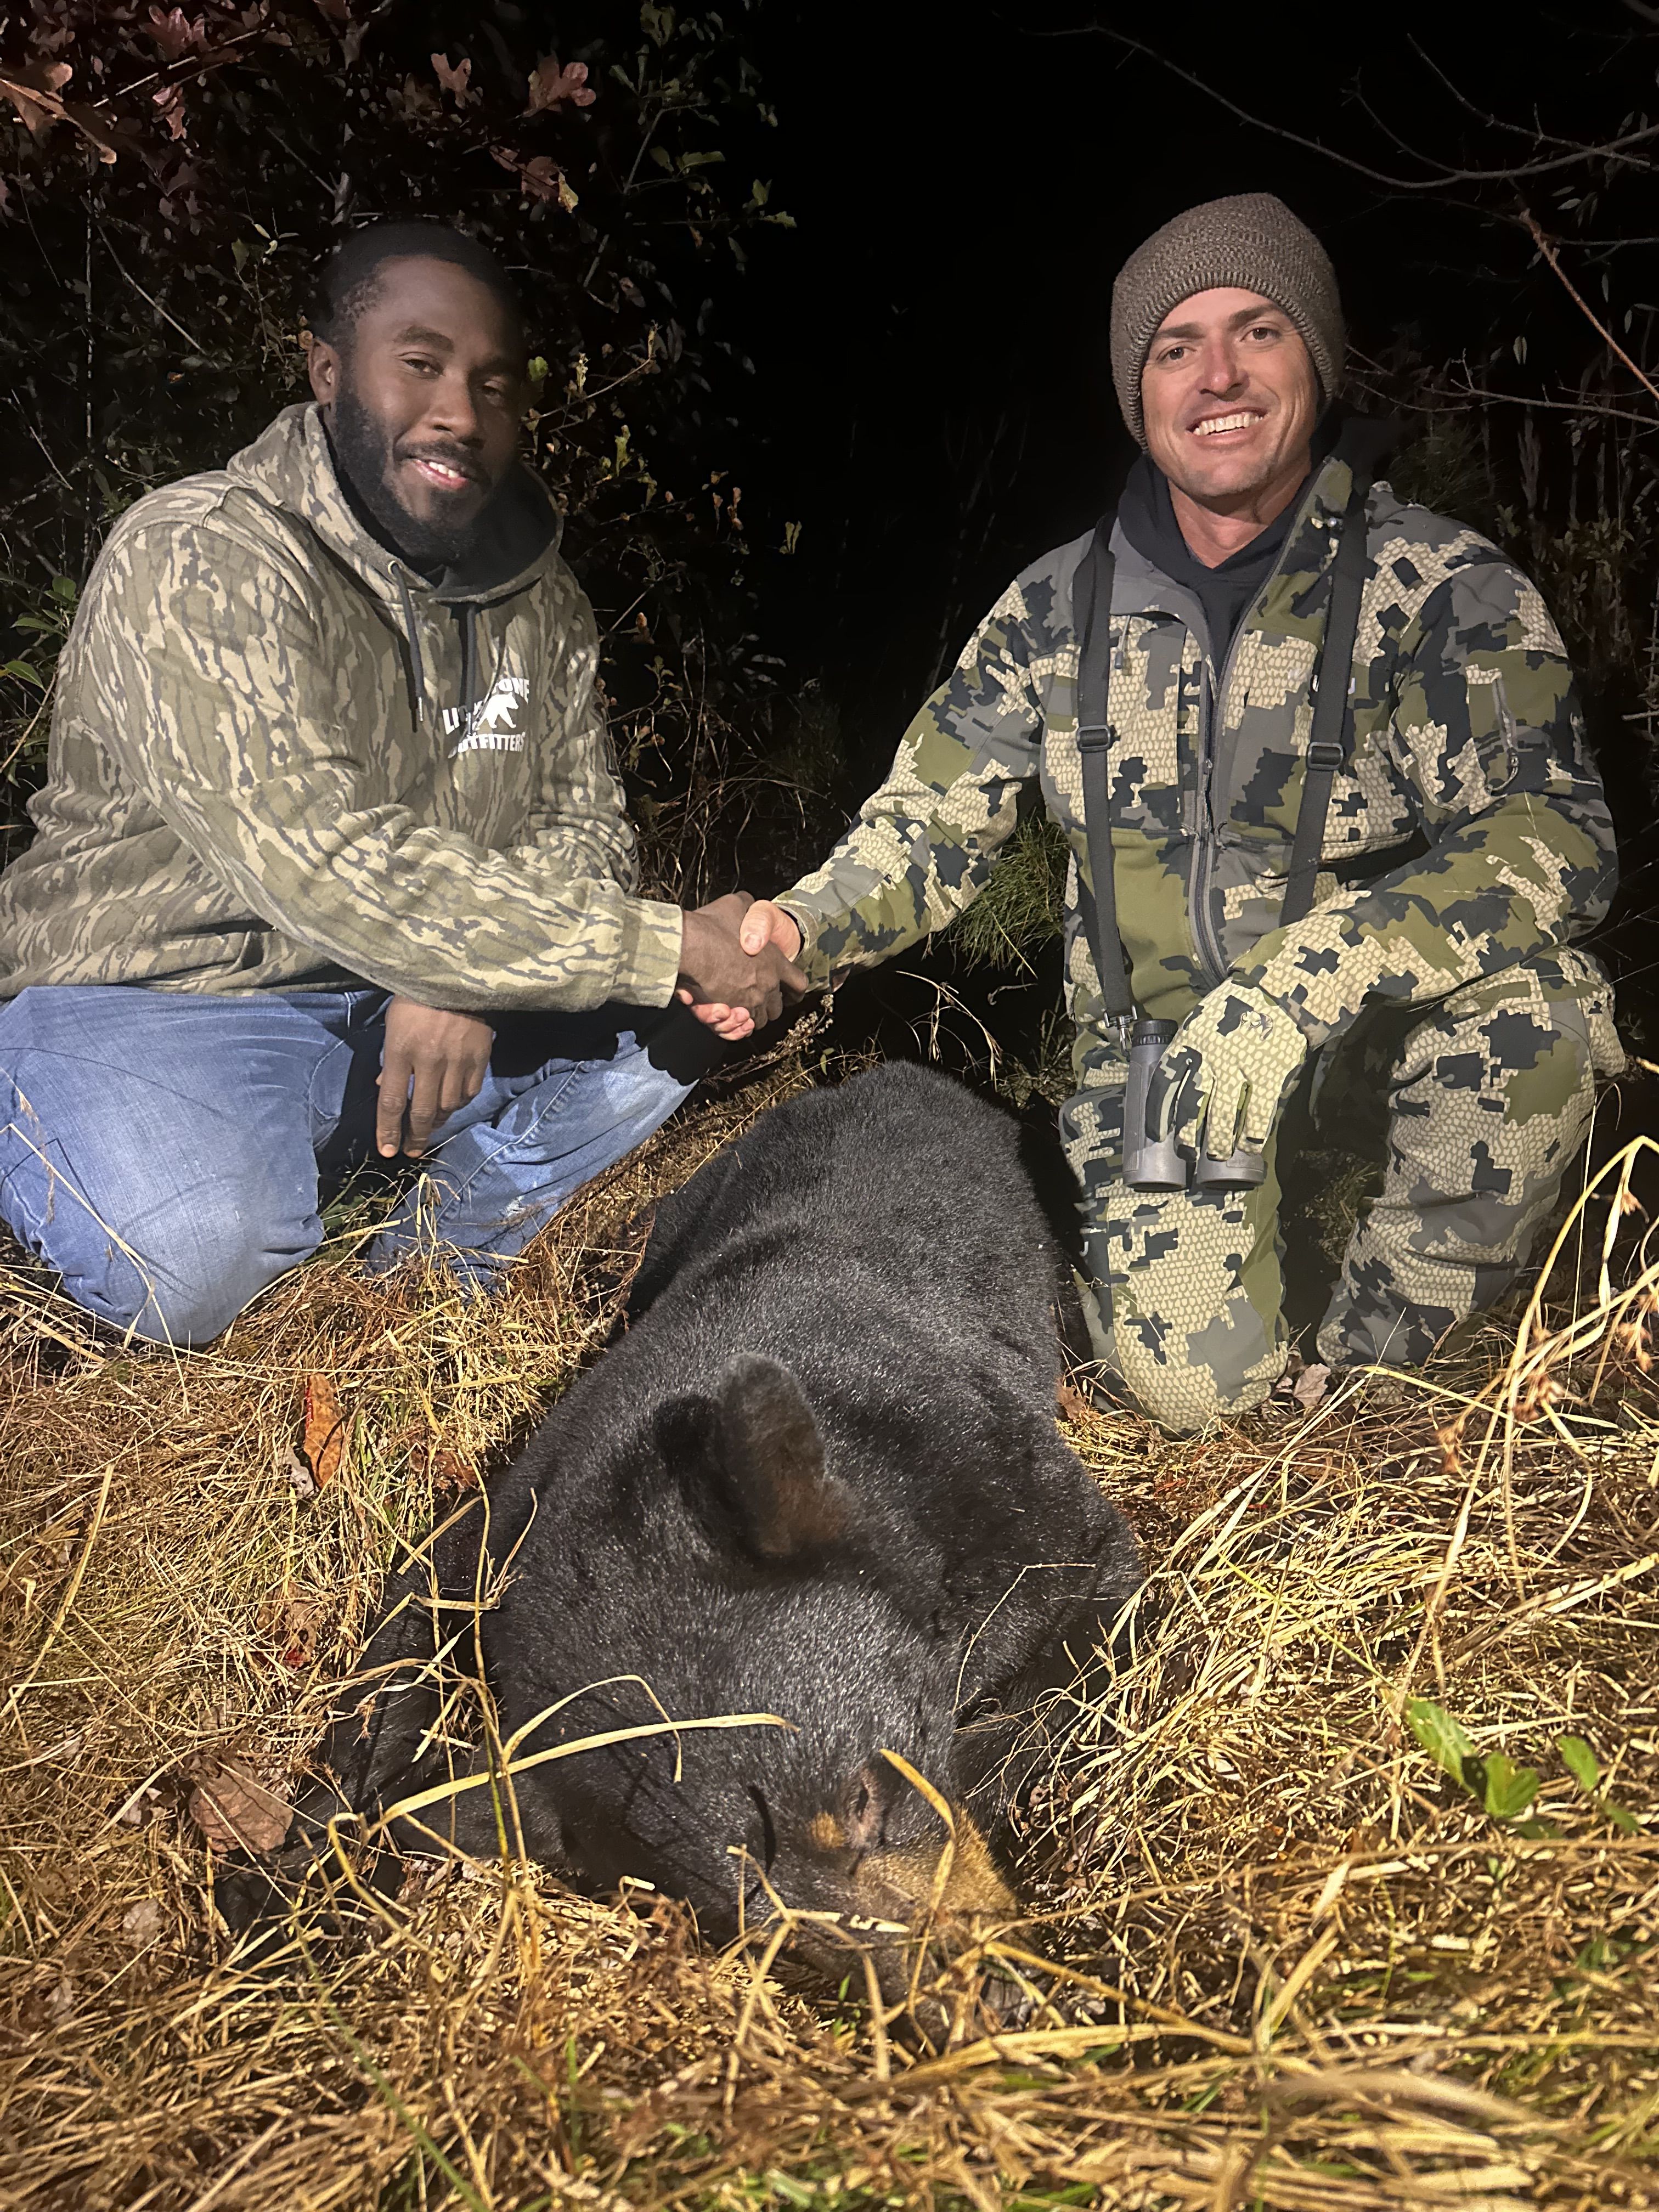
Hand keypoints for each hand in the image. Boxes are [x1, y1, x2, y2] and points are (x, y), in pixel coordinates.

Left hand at [377, 996, 494, 1157]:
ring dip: (436, 1121)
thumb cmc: (417, 996)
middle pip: (421, 1111)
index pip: (391, 1101)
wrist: (458, 974)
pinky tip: (451, 1105)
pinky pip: (468, 1093)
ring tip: (429, 1126)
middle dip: (415, 1136)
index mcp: (401, 1049)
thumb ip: (390, 1058)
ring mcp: (457, 1059)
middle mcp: (430, 1059)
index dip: (388, 1130)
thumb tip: (383, 1085)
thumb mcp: (393, 1023)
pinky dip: (458, 1104)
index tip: (387, 1150)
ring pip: (447, 1106)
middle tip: (411, 1151)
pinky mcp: (479, 1057)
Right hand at [675, 894, 806, 1040]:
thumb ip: (750, 910)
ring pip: (759, 1019)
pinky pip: (739, 1027)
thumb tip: (750, 906)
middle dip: (770, 1005)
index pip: (798, 983)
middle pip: (778, 1007)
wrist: (690, 944)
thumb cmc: (712, 926)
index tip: (791, 992)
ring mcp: (750, 1001)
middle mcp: (767, 984)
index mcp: (775, 961)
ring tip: (742, 1009)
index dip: (794, 988)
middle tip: (760, 1000)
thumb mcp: (738, 904)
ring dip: (752, 1015)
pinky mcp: (731, 1012)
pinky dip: (735, 1024)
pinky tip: (728, 1014)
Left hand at [1146, 981, 1307, 1160]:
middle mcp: (1210, 1056)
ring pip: (1222, 1115)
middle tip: (1189, 1151)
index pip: (1165, 1081)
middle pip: (1191, 1105)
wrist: (1279, 992)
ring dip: (1219, 1142)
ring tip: (1217, 1155)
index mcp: (1190, 1040)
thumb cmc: (1238, 1007)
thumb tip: (1182, 1083)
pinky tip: (1251, 1146)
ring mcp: (1240, 1066)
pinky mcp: (1268, 1074)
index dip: (1159, 1112)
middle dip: (1188, 1135)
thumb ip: (1192, 1049)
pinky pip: (1257, 1113)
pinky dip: (1253, 1135)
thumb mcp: (1204, 1020)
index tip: (1159, 1132)